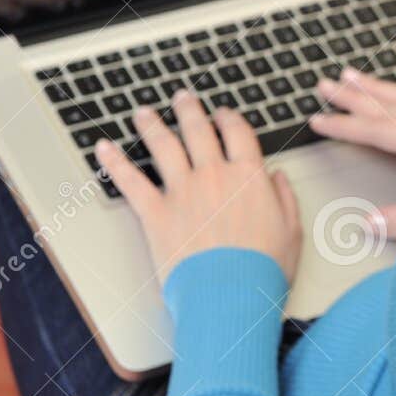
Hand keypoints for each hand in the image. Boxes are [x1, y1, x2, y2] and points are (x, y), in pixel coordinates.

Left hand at [96, 89, 301, 285]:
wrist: (230, 296)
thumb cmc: (263, 272)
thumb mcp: (292, 232)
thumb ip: (284, 199)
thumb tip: (277, 178)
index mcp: (249, 177)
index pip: (238, 133)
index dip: (229, 118)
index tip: (223, 113)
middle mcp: (214, 175)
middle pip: (198, 131)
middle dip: (190, 110)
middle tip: (183, 98)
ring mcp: (182, 192)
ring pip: (163, 145)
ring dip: (152, 125)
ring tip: (144, 113)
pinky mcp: (156, 214)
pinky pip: (131, 180)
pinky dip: (115, 162)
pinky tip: (103, 148)